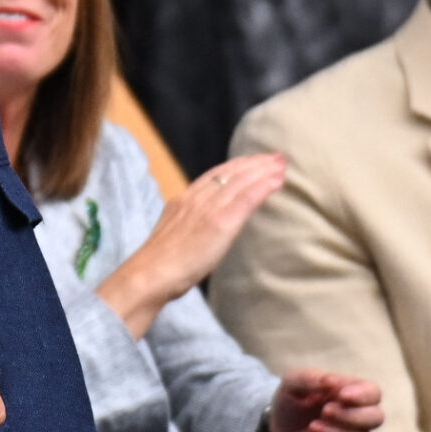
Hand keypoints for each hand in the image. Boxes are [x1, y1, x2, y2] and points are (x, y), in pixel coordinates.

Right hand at [95, 152, 286, 338]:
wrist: (149, 275)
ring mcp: (207, 210)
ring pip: (240, 181)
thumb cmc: (158, 267)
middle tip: (276, 156)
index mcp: (183, 201)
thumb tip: (201, 231)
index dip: (236, 166)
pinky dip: (262, 187)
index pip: (214, 176)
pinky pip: (245, 199)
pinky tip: (277, 181)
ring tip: (282, 164)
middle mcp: (195, 199)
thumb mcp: (172, 237)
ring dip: (263, 170)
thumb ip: (188, 227)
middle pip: (229, 173)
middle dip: (254, 163)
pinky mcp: (219, 223)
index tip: (253, 161)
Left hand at [266, 370, 384, 431]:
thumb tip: (333, 382)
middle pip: (376, 417)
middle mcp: (357, 416)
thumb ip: (311, 379)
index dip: (363, 395)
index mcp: (350, 393)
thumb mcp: (292, 383)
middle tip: (325, 411)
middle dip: (353, 416)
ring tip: (313, 428)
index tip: (341, 396)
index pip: (373, 392)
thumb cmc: (291, 400)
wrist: (276, 429)